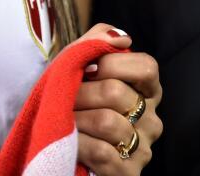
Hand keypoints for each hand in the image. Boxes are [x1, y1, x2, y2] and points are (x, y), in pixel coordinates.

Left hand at [72, 23, 162, 174]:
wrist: (49, 140)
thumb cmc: (69, 99)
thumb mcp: (76, 64)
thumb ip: (97, 41)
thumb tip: (122, 38)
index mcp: (144, 90)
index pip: (147, 66)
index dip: (113, 63)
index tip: (87, 70)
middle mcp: (150, 119)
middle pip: (116, 92)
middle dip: (80, 92)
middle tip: (65, 98)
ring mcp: (142, 148)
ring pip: (107, 122)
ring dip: (75, 118)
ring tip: (65, 120)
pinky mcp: (128, 173)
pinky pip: (101, 152)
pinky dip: (77, 143)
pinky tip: (70, 142)